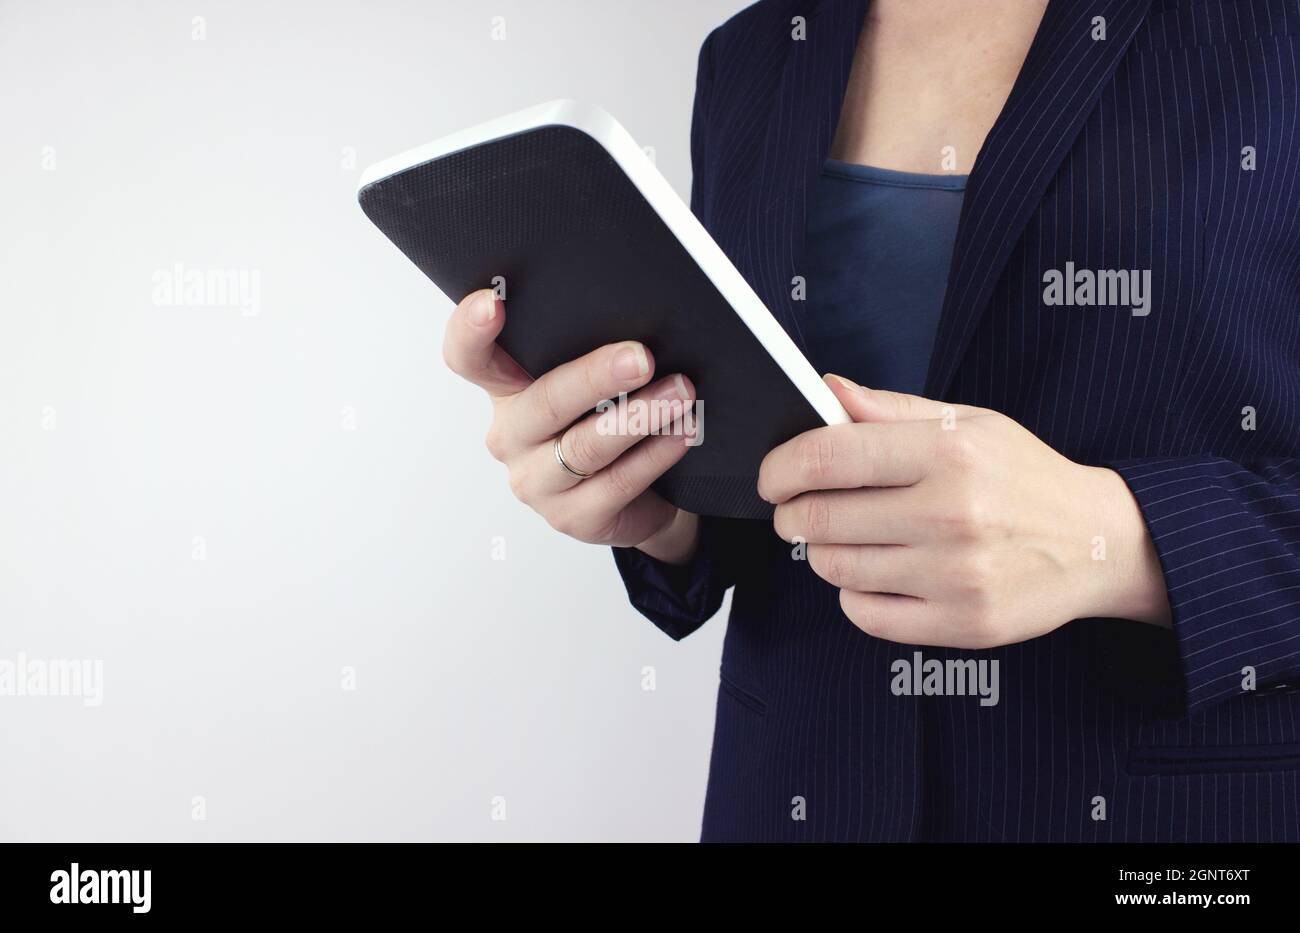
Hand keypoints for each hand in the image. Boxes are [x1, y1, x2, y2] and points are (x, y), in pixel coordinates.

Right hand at [442, 288, 700, 563]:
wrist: (641, 496)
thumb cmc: (611, 420)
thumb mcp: (592, 384)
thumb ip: (590, 352)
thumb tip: (638, 321)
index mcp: (506, 390)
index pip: (469, 357)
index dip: (470, 330)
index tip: (493, 304)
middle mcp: (511, 436)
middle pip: (544, 401)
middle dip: (596, 376)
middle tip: (641, 358)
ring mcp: (537, 482)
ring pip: (585, 446)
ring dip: (640, 416)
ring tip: (681, 393)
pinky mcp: (572, 517)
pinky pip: (617, 483)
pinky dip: (655, 454)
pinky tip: (681, 433)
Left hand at [758, 375, 1170, 647]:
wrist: (1098, 542)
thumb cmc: (1022, 476)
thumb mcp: (967, 422)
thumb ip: (889, 409)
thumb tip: (824, 390)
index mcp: (949, 451)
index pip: (828, 456)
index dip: (781, 467)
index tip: (772, 477)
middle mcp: (952, 512)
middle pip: (820, 518)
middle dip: (791, 514)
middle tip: (796, 510)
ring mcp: (957, 574)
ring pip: (836, 569)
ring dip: (822, 553)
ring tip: (843, 538)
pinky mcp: (963, 624)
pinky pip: (865, 615)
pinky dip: (855, 595)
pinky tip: (876, 574)